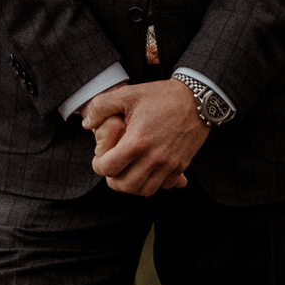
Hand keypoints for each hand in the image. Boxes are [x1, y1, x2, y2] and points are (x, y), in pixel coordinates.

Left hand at [82, 80, 205, 194]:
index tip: (99, 159)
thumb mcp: (127, 94)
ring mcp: (170, 164)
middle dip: (113, 180)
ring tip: (127, 172)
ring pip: (146, 191)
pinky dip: (153, 183)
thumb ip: (101, 107)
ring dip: (132, 185)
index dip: (98, 165)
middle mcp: (155, 158)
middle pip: (126, 186)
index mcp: (138, 141)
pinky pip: (164, 186)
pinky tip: (147, 170)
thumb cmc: (160, 95)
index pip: (109, 168)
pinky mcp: (182, 165)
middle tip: (111, 169)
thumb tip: (87, 124)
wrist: (196, 98)